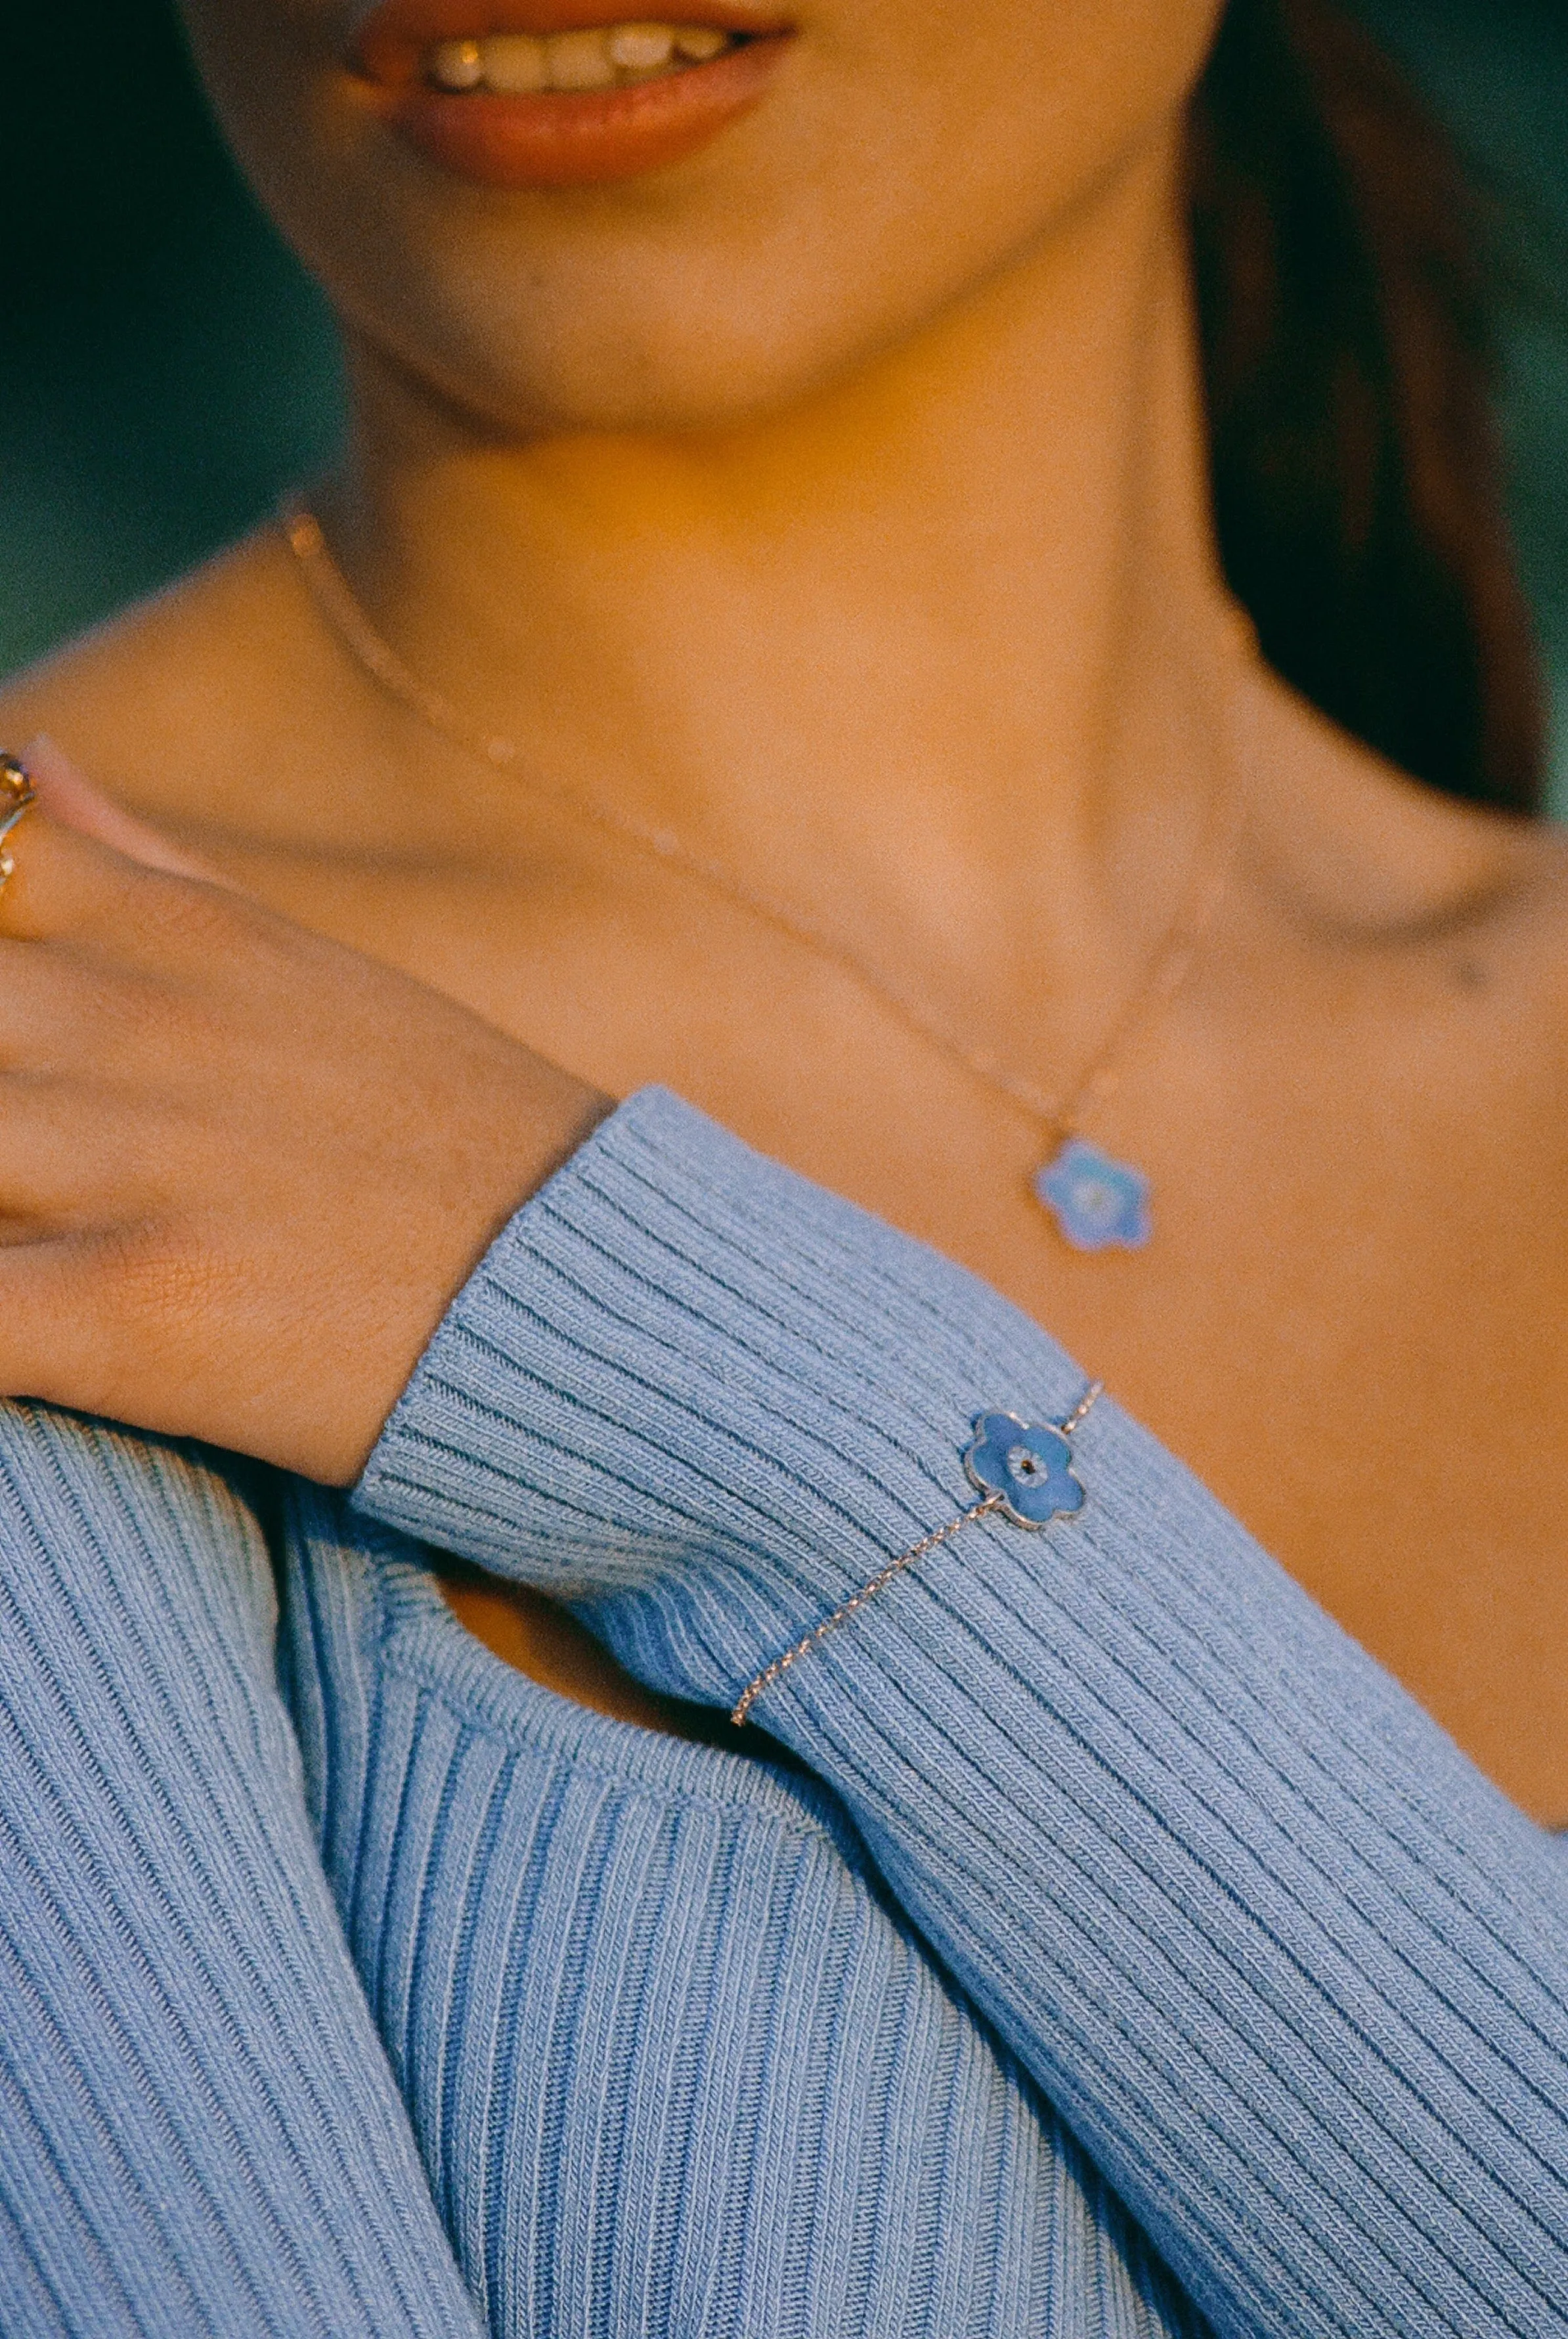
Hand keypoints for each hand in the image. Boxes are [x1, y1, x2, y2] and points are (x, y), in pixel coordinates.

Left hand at [0, 742, 609, 1482]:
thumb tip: (29, 758)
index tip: (4, 1014)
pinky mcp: (137, 1316)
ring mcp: (132, 1166)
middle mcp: (135, 1028)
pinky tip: (2, 1348)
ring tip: (7, 1219)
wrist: (607, 1292)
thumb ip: (147, 866)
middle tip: (13, 1140)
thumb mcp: (314, 970)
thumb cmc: (459, 1140)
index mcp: (177, 936)